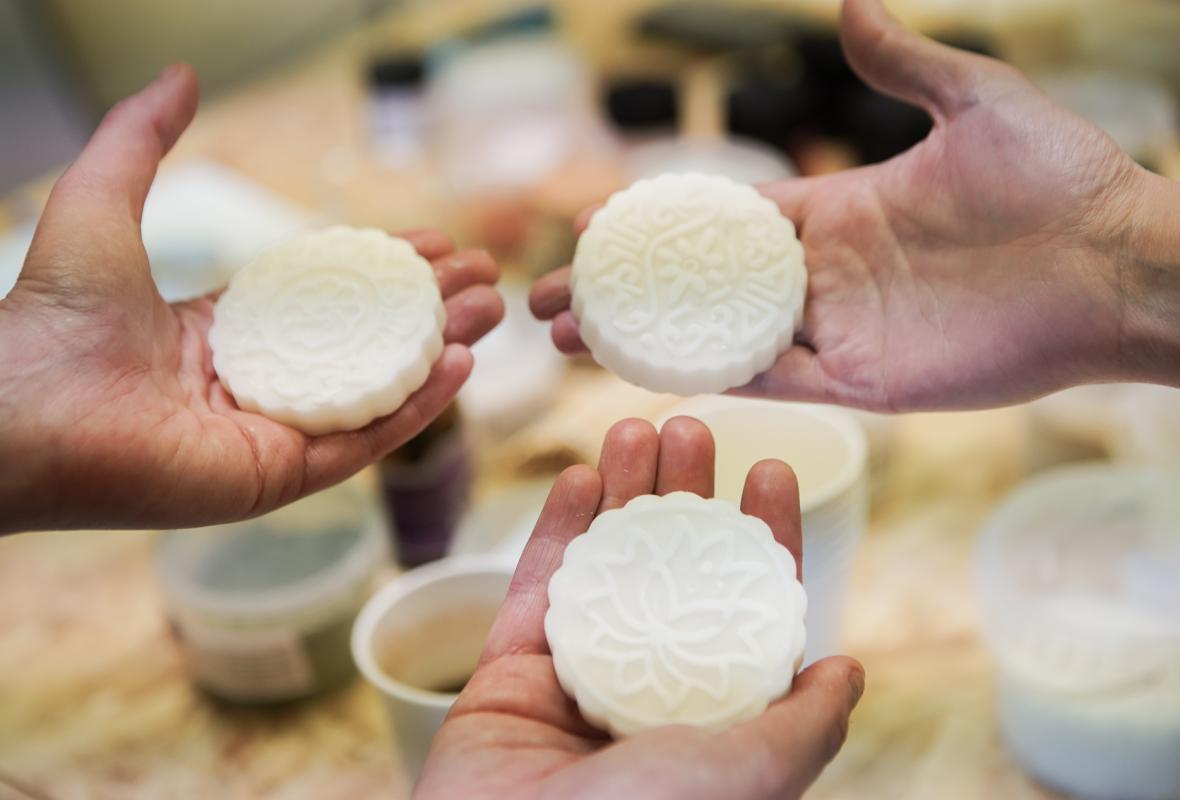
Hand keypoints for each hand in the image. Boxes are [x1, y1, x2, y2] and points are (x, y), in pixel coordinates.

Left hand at [0, 65, 502, 532]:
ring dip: (438, 352)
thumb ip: (142, 139)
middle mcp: (255, 385)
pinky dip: (417, 406)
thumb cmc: (50, 313)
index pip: (324, 303)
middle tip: (483, 279)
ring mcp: (272, 434)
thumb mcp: (103, 202)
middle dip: (428, 308)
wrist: (19, 410)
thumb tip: (180, 76)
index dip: (380, 272)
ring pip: (377, 391)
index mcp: (222, 333)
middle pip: (365, 344)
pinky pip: (364, 440)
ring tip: (490, 312)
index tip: (431, 243)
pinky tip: (460, 364)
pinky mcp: (280, 475)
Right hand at [417, 417, 863, 799]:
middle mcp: (649, 687)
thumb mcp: (754, 774)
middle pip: (673, 567)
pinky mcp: (510, 670)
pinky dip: (557, 528)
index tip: (768, 470)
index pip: (747, 606)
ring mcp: (578, 675)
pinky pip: (537, 585)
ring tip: (635, 425)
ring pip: (605, 563)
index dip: (761, 535)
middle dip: (685, 495)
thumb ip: (804, 724)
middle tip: (690, 428)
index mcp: (710, 713)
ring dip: (621, 492)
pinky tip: (578, 475)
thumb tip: (846, 670)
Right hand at [530, 0, 1179, 411]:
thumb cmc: (1059, 179)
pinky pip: (768, 380)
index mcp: (835, 211)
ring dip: (641, 341)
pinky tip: (641, 372)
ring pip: (717, 339)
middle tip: (551, 301)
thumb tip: (846, 2)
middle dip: (622, 295)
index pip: (721, 222)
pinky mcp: (863, 382)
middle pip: (698, 287)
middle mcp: (824, 275)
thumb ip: (899, 63)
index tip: (590, 228)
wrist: (1118, 266)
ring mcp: (838, 330)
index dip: (653, 228)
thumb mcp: (975, 102)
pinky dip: (706, 376)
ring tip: (571, 341)